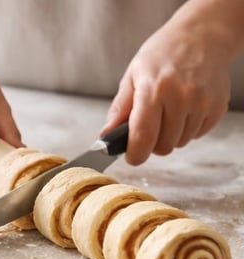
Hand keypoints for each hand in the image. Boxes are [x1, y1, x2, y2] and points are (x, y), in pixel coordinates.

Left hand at [103, 14, 234, 164]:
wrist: (202, 35)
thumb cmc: (163, 54)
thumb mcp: (133, 75)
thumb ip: (120, 109)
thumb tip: (106, 136)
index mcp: (154, 90)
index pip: (143, 137)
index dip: (135, 155)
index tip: (132, 156)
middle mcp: (181, 97)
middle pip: (163, 146)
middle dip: (153, 143)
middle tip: (151, 125)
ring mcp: (203, 102)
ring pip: (181, 142)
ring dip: (172, 135)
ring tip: (169, 111)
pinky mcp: (218, 106)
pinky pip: (198, 134)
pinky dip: (189, 128)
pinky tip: (185, 109)